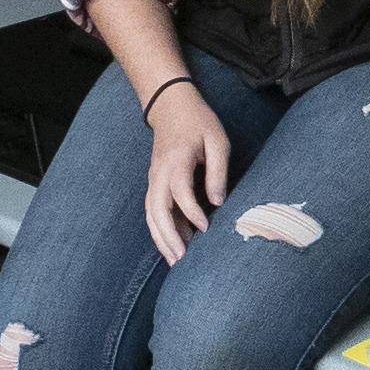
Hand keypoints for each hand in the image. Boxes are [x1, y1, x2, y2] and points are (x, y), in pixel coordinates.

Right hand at [141, 79, 229, 263]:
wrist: (171, 106)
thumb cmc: (198, 122)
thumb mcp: (217, 141)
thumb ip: (218, 171)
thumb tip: (218, 202)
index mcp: (175, 161)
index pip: (180, 192)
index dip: (192, 212)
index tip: (207, 228)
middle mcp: (159, 174)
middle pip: (157, 211)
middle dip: (168, 237)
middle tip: (183, 260)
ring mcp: (154, 180)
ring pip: (151, 215)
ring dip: (161, 239)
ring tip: (175, 263)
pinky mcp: (155, 184)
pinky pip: (153, 212)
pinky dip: (159, 231)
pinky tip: (171, 247)